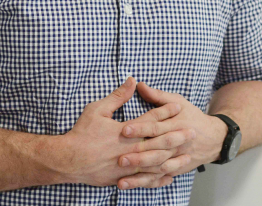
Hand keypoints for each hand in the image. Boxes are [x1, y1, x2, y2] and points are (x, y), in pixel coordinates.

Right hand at [50, 77, 195, 188]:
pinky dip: (158, 178)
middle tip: (192, 132)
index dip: (166, 111)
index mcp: (126, 130)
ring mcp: (128, 165)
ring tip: (187, 155)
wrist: (68, 160)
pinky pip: (144, 179)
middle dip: (177, 136)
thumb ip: (118, 96)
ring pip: (155, 163)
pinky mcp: (122, 177)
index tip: (179, 107)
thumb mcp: (98, 109)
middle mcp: (130, 148)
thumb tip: (132, 80)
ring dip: (173, 158)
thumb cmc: (81, 133)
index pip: (151, 119)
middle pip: (159, 141)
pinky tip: (168, 175)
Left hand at [116, 83, 227, 187]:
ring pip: (158, 166)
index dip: (141, 128)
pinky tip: (130, 183)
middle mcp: (177, 142)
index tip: (124, 129)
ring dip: (140, 172)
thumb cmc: (192, 116)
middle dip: (139, 154)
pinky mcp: (176, 169)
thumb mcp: (178, 101)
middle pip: (157, 149)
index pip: (156, 127)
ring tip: (123, 174)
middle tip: (120, 157)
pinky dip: (146, 182)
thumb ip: (157, 96)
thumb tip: (139, 84)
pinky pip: (160, 177)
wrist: (214, 138)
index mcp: (177, 124)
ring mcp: (177, 158)